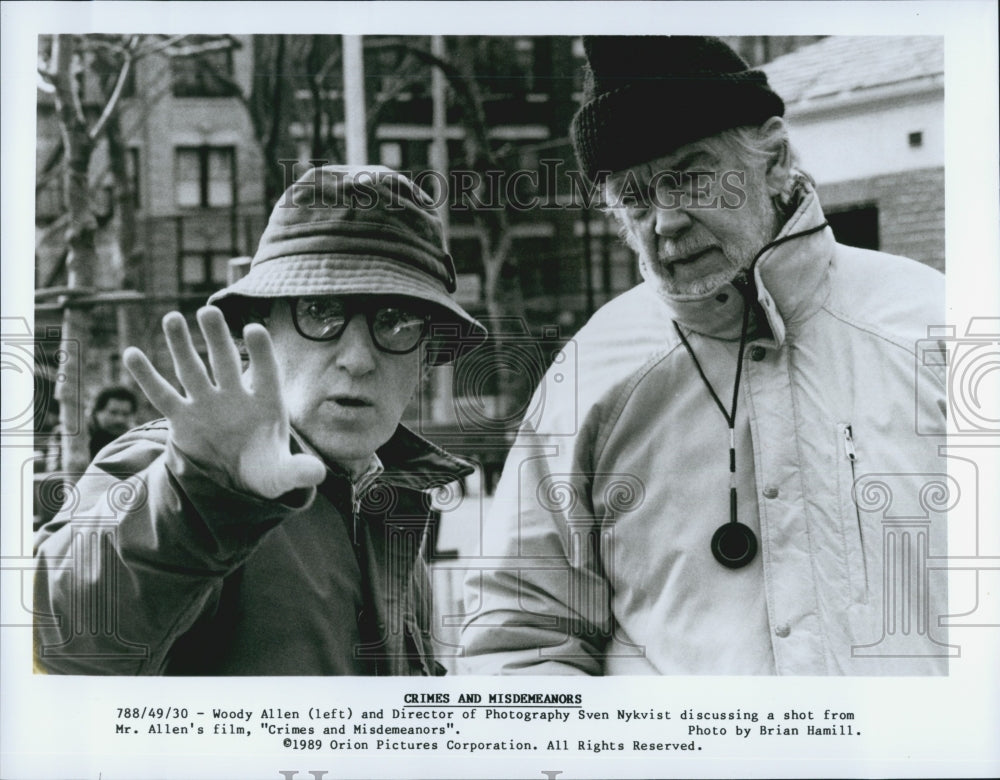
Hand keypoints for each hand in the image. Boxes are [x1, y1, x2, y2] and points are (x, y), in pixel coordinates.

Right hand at [123, 307, 325, 499]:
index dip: (261, 352)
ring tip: (173, 318)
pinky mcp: (182, 419)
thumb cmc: (266, 471)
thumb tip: (319, 472)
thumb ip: (298, 471)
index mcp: (266, 404)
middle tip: (209, 312)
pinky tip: (131, 354)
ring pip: (193, 370)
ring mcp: (207, 405)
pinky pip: (162, 395)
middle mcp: (235, 397)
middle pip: (226, 362)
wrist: (238, 481)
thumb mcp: (283, 475)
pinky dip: (147, 376)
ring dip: (182, 345)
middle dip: (218, 339)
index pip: (266, 373)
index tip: (254, 329)